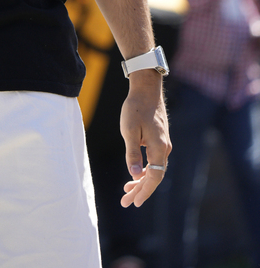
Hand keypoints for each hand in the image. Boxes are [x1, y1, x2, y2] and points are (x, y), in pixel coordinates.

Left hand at [119, 71, 170, 207]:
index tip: (133, 202)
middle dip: (141, 191)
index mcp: (159, 147)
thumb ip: (132, 153)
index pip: (154, 177)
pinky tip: (135, 174)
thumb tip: (134, 175)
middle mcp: (165, 148)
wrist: (146, 88)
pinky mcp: (160, 139)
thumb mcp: (129, 130)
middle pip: (155, 176)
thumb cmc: (136, 107)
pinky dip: (144, 170)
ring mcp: (163, 144)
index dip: (144, 191)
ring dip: (141, 181)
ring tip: (127, 191)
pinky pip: (154, 160)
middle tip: (126, 202)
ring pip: (155, 169)